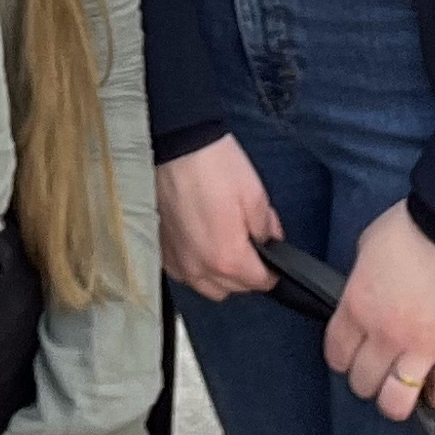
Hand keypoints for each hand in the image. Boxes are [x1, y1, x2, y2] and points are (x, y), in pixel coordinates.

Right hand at [155, 133, 283, 300]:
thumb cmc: (213, 165)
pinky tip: (202, 245)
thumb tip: (271, 241)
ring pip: (206, 286)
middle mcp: (199, 268)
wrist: (176, 145)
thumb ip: (267, 227)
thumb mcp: (255, 195)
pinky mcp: (162, 249)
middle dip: (247, 274)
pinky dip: (197, 267)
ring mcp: (177, 261)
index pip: (260, 282)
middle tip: (251, 245)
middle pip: (233, 289)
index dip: (273, 270)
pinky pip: (185, 274)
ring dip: (220, 275)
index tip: (273, 256)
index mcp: (227, 258)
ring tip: (225, 247)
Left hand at [325, 199, 434, 419]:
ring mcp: (423, 348)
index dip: (343, 357)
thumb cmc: (412, 228)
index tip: (352, 353)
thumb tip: (363, 300)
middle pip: (363, 383)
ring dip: (396, 397)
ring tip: (403, 385)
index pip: (336, 355)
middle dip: (367, 377)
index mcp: (357, 307)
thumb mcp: (367, 248)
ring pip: (396, 402)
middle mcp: (385, 335)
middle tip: (379, 366)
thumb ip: (361, 282)